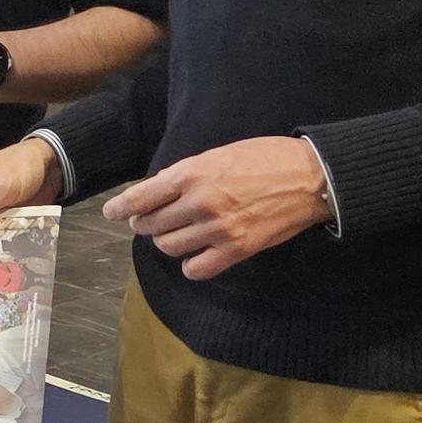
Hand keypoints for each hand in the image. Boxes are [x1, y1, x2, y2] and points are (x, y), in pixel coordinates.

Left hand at [105, 136, 330, 279]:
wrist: (310, 177)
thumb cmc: (266, 158)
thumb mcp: (218, 153)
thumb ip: (185, 174)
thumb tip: (157, 190)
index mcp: (192, 173)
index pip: (141, 197)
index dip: (120, 207)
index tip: (111, 212)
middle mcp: (200, 202)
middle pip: (150, 225)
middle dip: (142, 224)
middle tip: (147, 222)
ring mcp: (218, 228)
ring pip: (169, 247)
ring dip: (166, 242)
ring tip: (174, 234)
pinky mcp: (237, 249)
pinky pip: (196, 269)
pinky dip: (190, 265)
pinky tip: (195, 254)